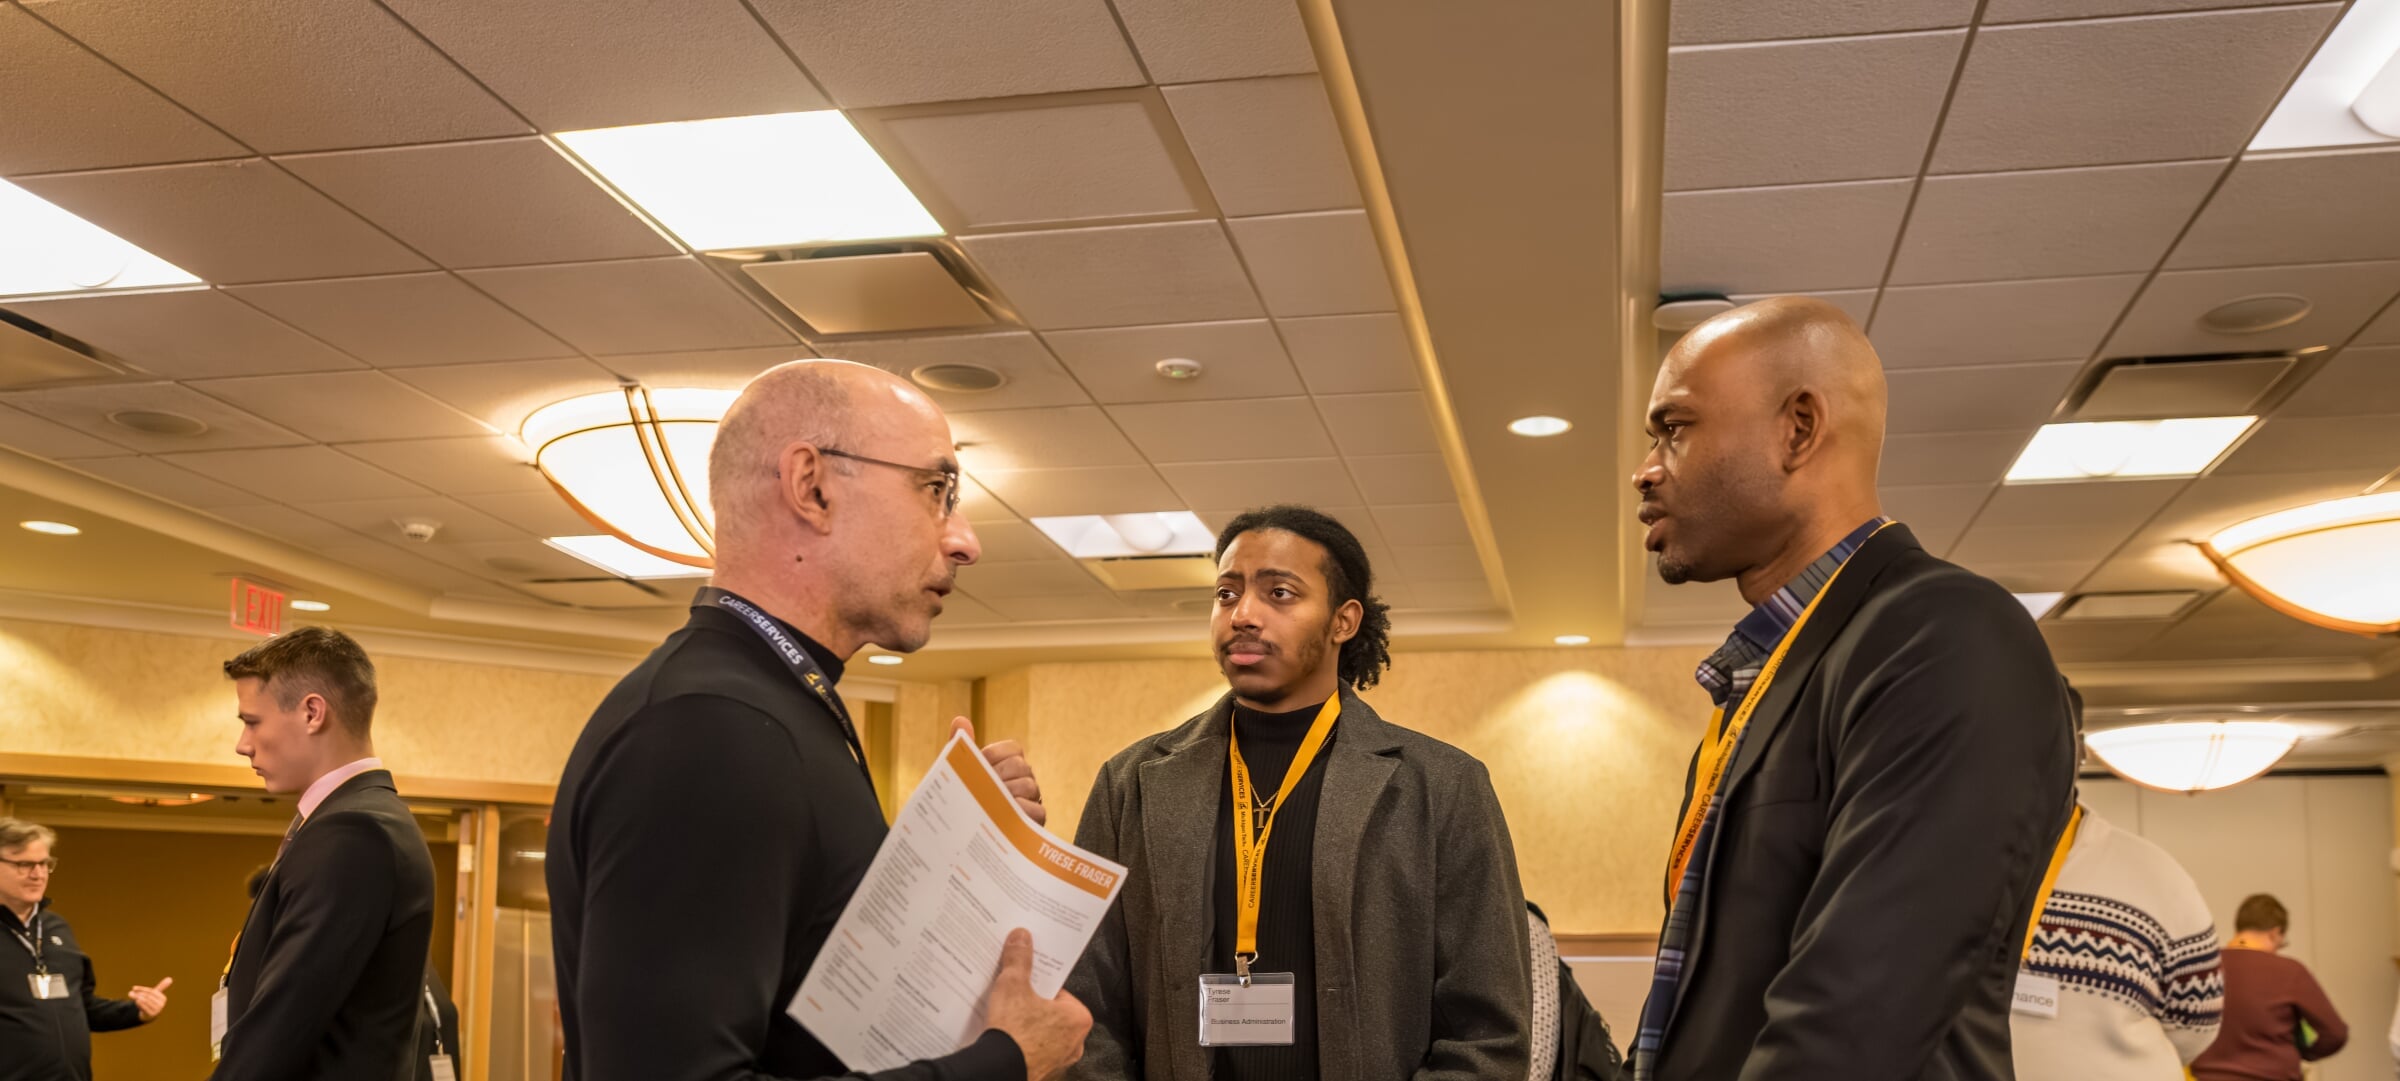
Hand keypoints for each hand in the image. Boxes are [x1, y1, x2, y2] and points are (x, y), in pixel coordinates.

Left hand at [130, 976, 170, 1020]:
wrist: (149, 1016)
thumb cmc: (152, 1002)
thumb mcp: (155, 995)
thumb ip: (162, 987)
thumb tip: (170, 978)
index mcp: (163, 998)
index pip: (151, 992)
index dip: (142, 989)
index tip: (134, 988)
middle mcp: (161, 1004)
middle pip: (148, 996)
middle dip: (139, 994)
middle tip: (130, 992)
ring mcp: (157, 1010)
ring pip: (146, 1001)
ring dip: (137, 998)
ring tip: (131, 995)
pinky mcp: (151, 1015)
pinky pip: (145, 1008)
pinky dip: (140, 1004)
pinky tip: (136, 1001)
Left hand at [952, 716, 1044, 825]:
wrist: (960, 835)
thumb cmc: (963, 801)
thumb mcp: (958, 776)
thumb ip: (959, 748)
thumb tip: (959, 719)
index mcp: (1009, 764)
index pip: (1013, 748)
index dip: (994, 754)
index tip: (979, 764)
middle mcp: (1024, 779)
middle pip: (1020, 765)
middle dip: (999, 774)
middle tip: (982, 787)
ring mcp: (1032, 799)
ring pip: (1028, 786)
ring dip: (1007, 793)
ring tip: (990, 803)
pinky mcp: (1036, 820)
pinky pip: (1037, 810)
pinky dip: (1021, 811)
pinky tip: (1004, 815)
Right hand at [979, 929, 1090, 1080]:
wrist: (998, 1071)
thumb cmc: (1014, 1033)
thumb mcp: (1013, 985)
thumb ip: (1019, 960)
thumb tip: (1021, 938)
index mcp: (1079, 1017)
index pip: (1059, 991)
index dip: (1040, 983)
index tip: (1026, 979)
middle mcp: (1075, 1041)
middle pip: (1051, 1011)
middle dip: (1033, 1004)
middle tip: (1014, 995)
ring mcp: (1059, 1059)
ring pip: (1042, 1032)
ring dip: (1026, 1024)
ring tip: (1007, 1015)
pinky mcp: (1042, 1071)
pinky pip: (1032, 1049)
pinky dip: (1021, 1042)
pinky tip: (1005, 1035)